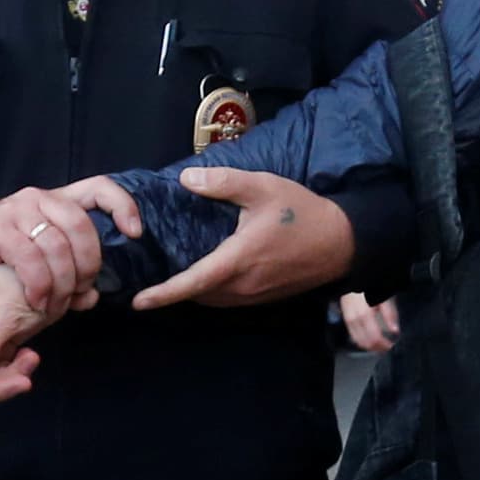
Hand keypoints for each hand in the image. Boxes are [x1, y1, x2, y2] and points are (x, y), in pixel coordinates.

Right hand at [0, 179, 142, 314]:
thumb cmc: (8, 257)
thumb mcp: (45, 262)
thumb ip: (71, 275)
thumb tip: (92, 298)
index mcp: (59, 201)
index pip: (99, 189)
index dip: (122, 206)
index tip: (134, 233)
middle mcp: (40, 198)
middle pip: (81, 226)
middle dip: (88, 265)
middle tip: (80, 291)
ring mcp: (18, 210)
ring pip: (57, 245)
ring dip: (63, 282)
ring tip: (56, 304)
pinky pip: (30, 259)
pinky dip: (39, 285)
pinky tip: (37, 301)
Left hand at [131, 167, 355, 311]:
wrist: (342, 242)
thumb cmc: (302, 212)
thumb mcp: (263, 187)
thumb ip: (223, 182)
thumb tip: (185, 179)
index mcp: (238, 260)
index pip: (193, 282)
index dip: (163, 294)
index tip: (138, 301)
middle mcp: (243, 285)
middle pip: (198, 294)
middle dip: (172, 291)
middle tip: (150, 277)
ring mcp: (254, 295)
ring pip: (212, 299)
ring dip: (193, 290)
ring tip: (173, 275)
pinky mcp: (264, 297)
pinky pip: (228, 299)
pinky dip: (211, 290)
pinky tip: (207, 273)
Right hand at [337, 291, 401, 352]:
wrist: (353, 277)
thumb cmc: (370, 285)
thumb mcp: (384, 296)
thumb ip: (389, 314)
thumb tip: (395, 330)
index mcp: (365, 314)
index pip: (375, 337)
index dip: (384, 345)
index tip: (392, 346)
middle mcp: (354, 320)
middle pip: (365, 342)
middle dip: (377, 348)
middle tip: (388, 348)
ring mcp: (347, 320)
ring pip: (358, 341)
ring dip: (370, 347)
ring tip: (381, 346)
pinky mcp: (345, 318)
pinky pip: (353, 335)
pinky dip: (362, 341)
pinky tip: (370, 340)